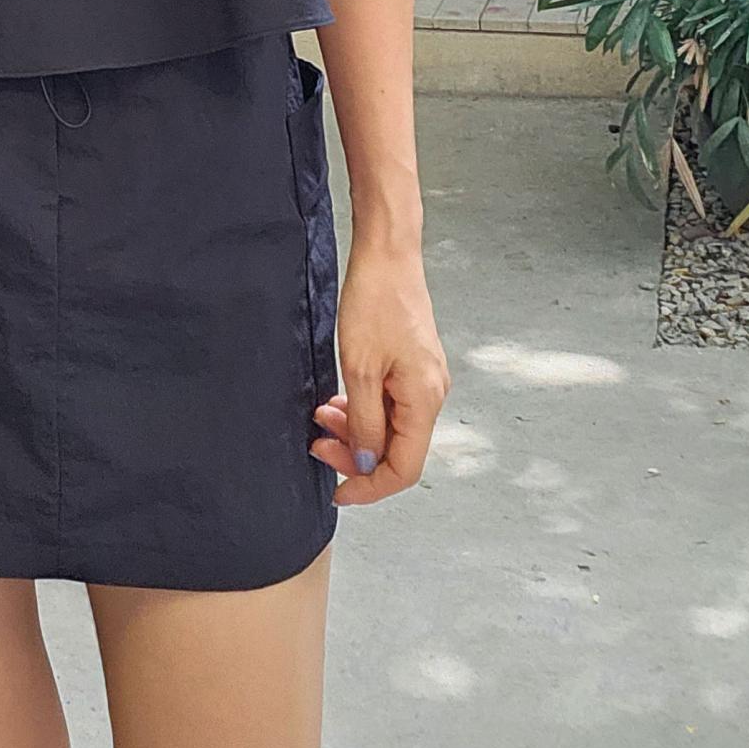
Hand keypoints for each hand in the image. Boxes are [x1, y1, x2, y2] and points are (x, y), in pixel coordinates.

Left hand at [309, 242, 449, 505]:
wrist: (387, 256)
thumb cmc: (375, 303)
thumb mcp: (359, 368)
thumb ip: (364, 422)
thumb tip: (366, 462)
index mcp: (424, 399)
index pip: (404, 468)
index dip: (369, 486)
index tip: (337, 491)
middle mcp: (431, 394)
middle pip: (397, 450)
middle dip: (355, 456)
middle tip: (317, 445)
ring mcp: (424, 380)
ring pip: (390, 428)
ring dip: (354, 431)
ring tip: (321, 417)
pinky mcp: (412, 367)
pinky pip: (389, 405)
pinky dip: (362, 410)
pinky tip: (336, 401)